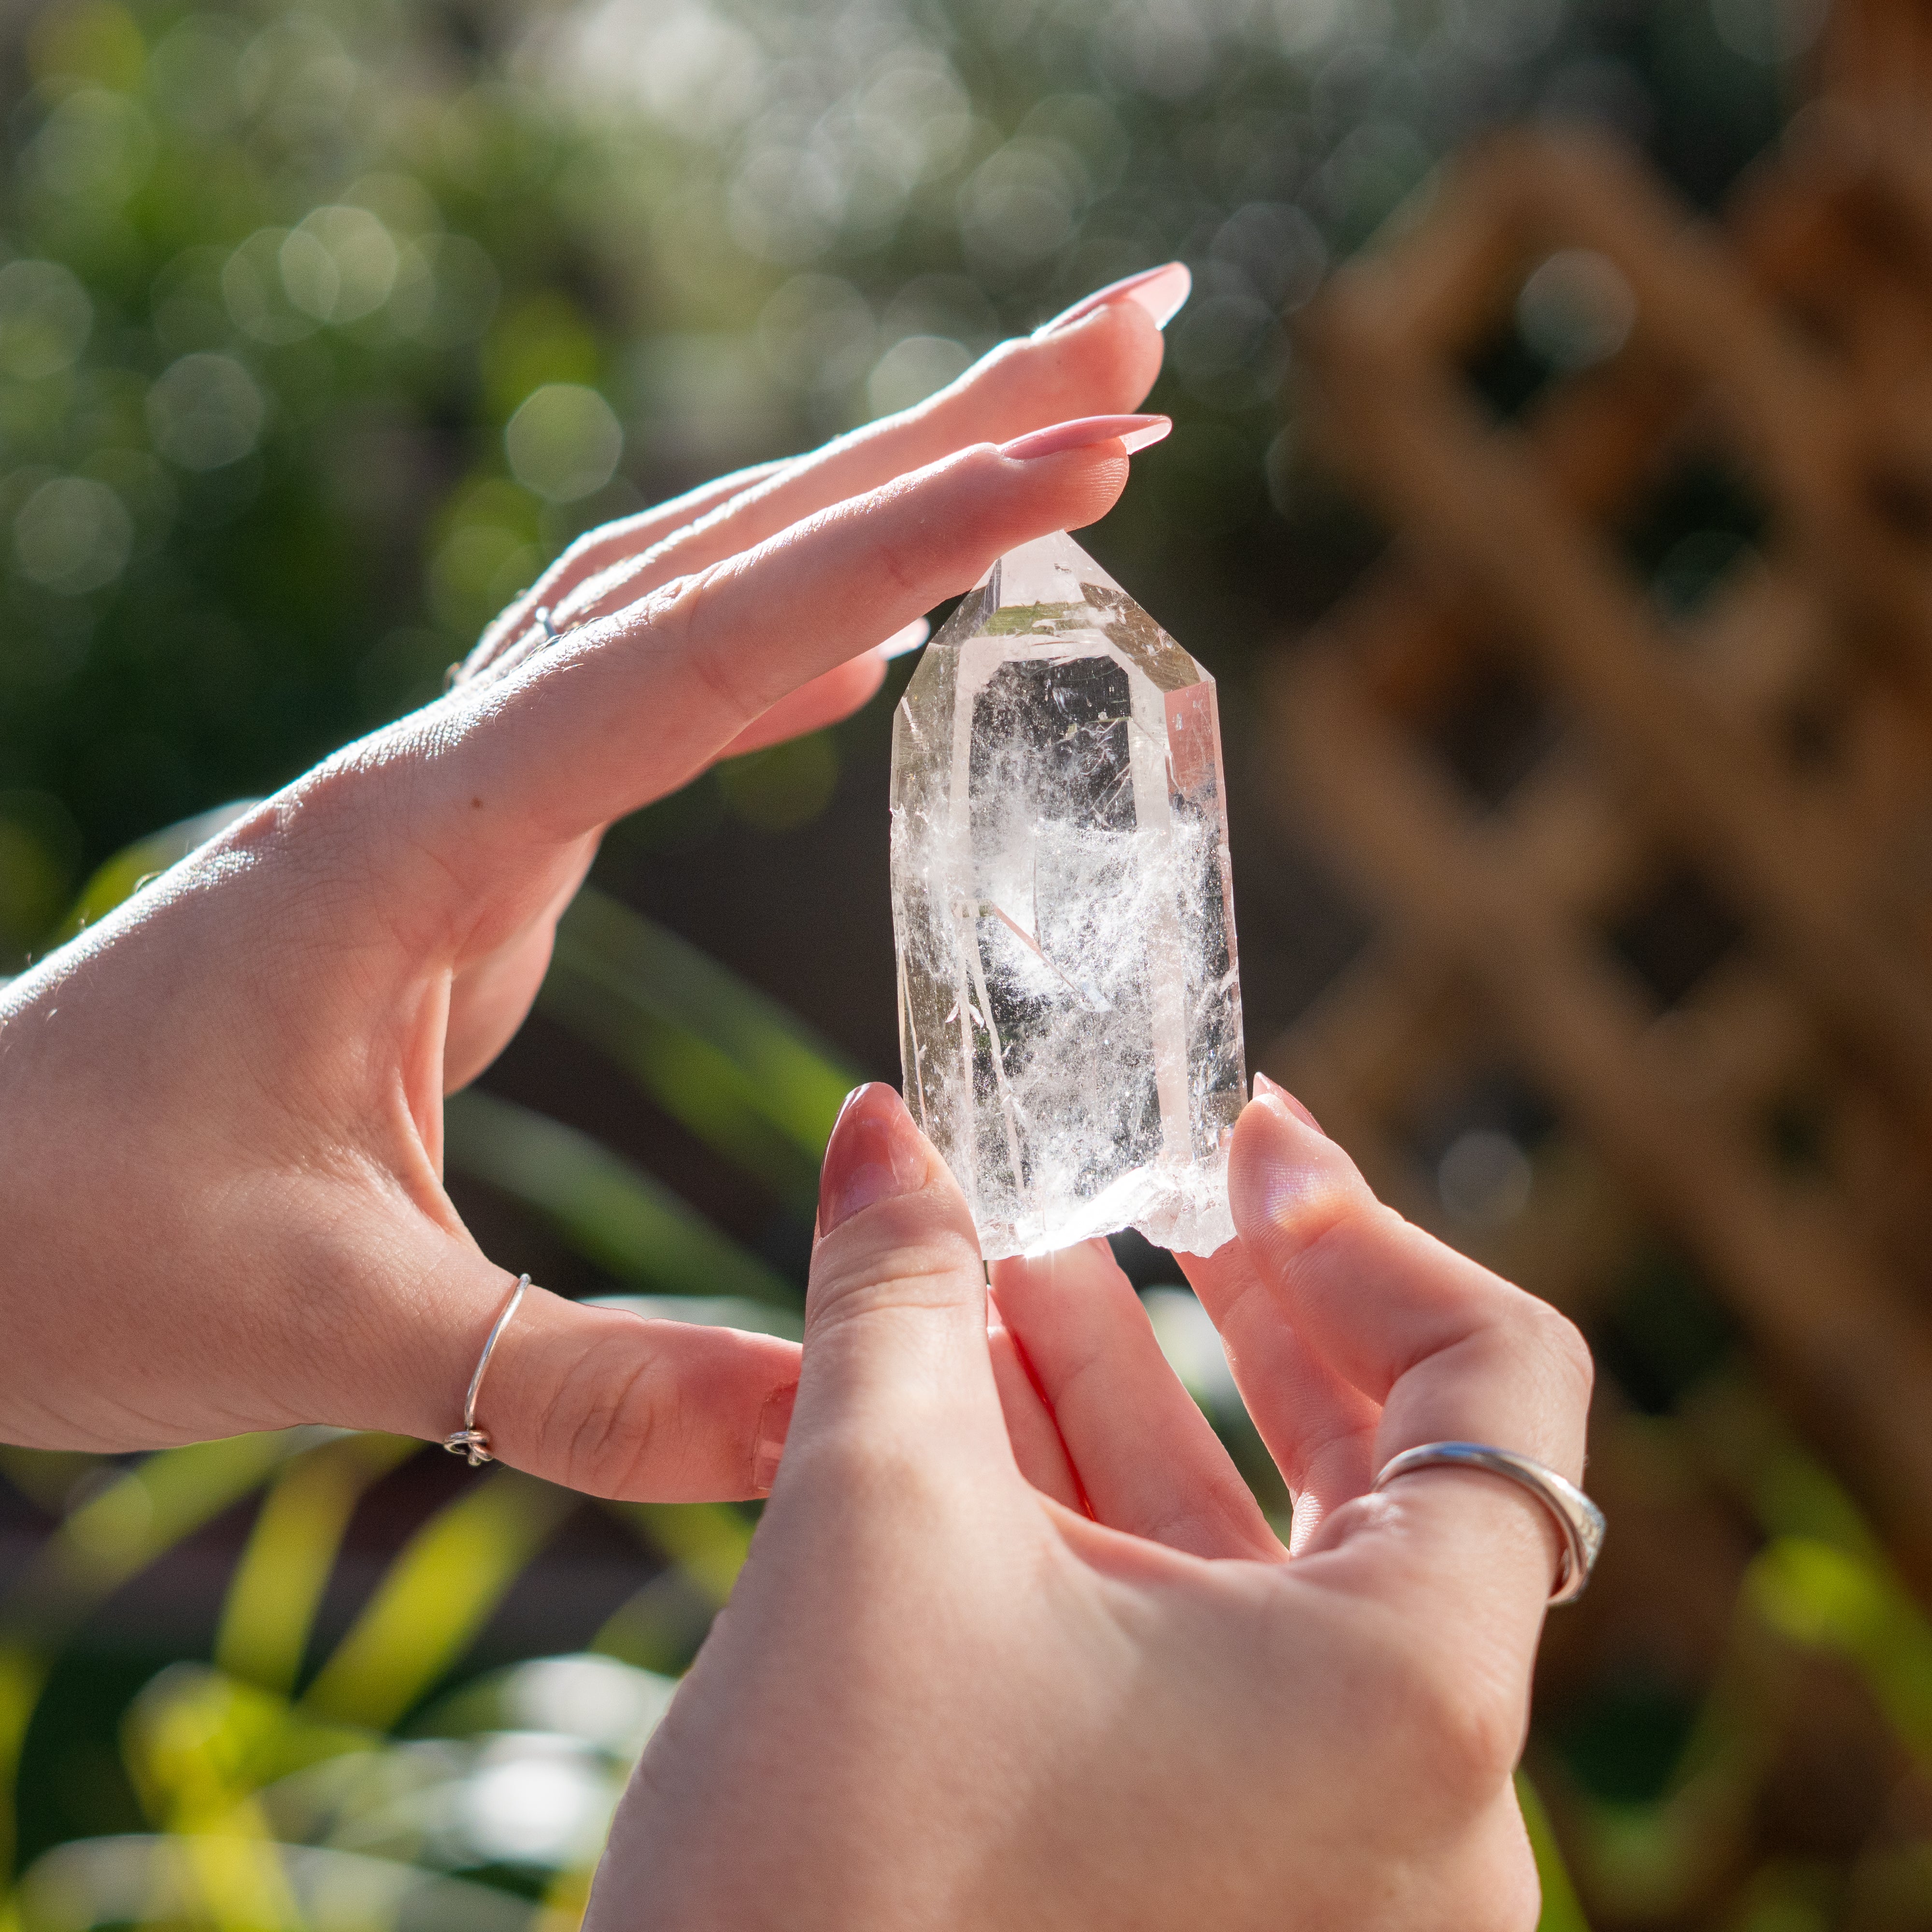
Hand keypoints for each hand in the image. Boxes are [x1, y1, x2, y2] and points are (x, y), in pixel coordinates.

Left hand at [0, 267, 1180, 1491]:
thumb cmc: (66, 1246)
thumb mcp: (328, 1332)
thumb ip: (570, 1385)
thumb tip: (812, 1432)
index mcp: (417, 838)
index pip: (700, 653)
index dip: (903, 552)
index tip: (1082, 462)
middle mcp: (445, 773)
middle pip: (716, 554)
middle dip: (929, 440)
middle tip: (1120, 343)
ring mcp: (456, 797)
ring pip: (684, 593)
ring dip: (863, 507)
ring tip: (1040, 446)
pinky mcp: (467, 852)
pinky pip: (645, 696)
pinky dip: (777, 638)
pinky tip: (870, 649)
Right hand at [589, 1080, 1593, 1928]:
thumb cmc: (831, 1890)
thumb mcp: (867, 1527)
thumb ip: (892, 1296)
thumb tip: (880, 1132)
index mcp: (1408, 1706)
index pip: (1495, 1386)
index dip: (1364, 1231)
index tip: (1242, 1144)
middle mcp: (1415, 1804)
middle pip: (1376, 1467)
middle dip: (1233, 1302)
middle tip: (1146, 1180)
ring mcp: (1322, 1861)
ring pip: (1256, 1560)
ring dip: (1129, 1395)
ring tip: (1007, 1261)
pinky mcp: (1220, 1888)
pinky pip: (1196, 1658)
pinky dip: (1101, 1521)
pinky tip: (981, 1402)